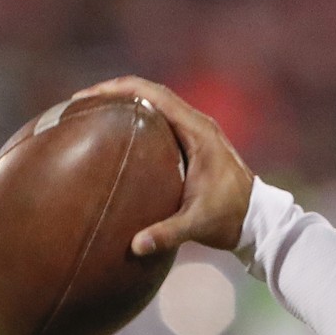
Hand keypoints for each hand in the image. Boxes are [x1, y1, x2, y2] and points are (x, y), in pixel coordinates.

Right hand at [71, 76, 253, 255]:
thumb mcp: (199, 224)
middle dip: (113, 92)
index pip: (154, 95)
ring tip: (90, 113)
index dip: (117, 89)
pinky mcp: (192, 143)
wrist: (257, 221)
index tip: (86, 97)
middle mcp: (197, 124)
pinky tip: (113, 135)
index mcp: (198, 131)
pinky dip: (136, 119)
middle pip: (149, 93)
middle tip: (78, 104)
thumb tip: (136, 245)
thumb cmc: (231, 219)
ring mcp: (195, 132)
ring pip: (154, 104)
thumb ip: (168, 233)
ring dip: (124, 103)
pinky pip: (160, 120)